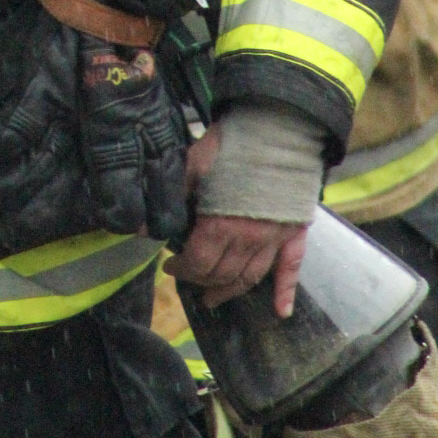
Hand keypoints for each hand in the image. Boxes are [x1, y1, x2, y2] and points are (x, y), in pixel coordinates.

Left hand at [165, 125, 307, 316]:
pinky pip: (292, 269)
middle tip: (188, 279)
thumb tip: (142, 227)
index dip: (181, 268)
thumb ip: (170, 197)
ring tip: (214, 299)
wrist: (276, 126)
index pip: (198, 263)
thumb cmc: (232, 144)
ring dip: (231, 292)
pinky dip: (286, 292)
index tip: (169, 265)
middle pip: (222, 274)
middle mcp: (249, 240)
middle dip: (201, 280)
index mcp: (221, 224)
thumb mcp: (193, 165)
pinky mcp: (295, 232)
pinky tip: (281, 311)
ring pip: (251, 278)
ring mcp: (274, 239)